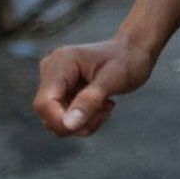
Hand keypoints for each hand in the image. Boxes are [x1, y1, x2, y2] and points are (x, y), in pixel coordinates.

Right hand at [33, 32, 155, 137]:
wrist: (134, 52)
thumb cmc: (128, 60)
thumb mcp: (115, 79)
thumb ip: (90, 100)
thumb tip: (68, 125)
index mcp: (61, 62)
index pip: (45, 102)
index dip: (60, 121)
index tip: (87, 126)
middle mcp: (51, 70)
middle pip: (48, 114)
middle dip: (78, 122)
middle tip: (107, 110)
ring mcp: (54, 82)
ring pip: (56, 120)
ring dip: (84, 122)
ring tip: (107, 105)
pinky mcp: (60, 92)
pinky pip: (64, 118)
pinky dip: (84, 120)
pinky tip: (102, 106)